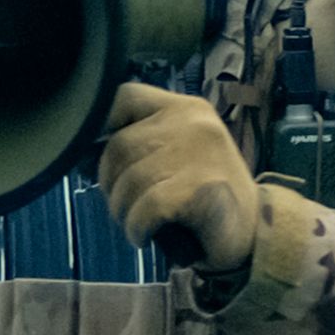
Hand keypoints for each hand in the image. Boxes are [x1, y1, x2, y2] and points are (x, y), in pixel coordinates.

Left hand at [97, 82, 258, 271]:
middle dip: (110, 184)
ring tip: (140, 222)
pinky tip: (146, 236)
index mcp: (184, 108)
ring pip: (129, 180)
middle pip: (117, 147)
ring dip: (123, 211)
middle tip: (126, 206)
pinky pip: (146, 208)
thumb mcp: (173, 156)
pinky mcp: (202, 188)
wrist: (254, 234)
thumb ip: (139, 144)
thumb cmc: (203, 196)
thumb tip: (81, 152)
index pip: (124, 98)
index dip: (100, 126)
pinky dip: (137, 228)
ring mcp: (200, 153)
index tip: (98, 157)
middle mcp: (193, 122)